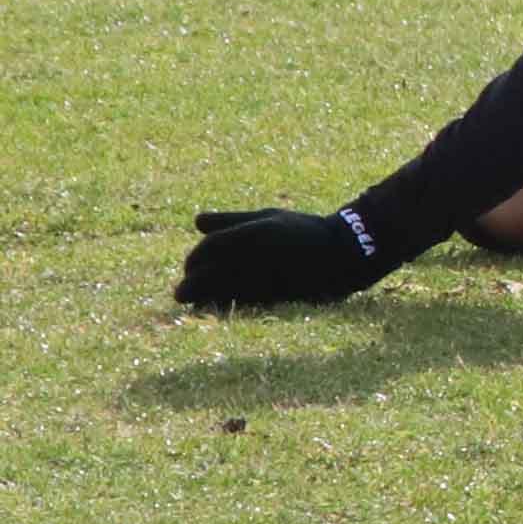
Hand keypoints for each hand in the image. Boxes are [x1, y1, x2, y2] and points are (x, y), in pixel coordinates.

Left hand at [177, 208, 373, 309]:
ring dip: (202, 299)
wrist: (339, 254)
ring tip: (195, 301)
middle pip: (207, 275)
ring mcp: (261, 278)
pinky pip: (235, 304)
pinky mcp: (269, 297)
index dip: (194, 257)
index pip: (209, 247)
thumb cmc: (302, 230)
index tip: (189, 265)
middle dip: (190, 284)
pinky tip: (217, 306)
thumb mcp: (268, 217)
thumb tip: (197, 221)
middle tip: (183, 291)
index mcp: (252, 233)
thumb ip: (231, 220)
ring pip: (218, 293)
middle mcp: (253, 256)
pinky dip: (221, 306)